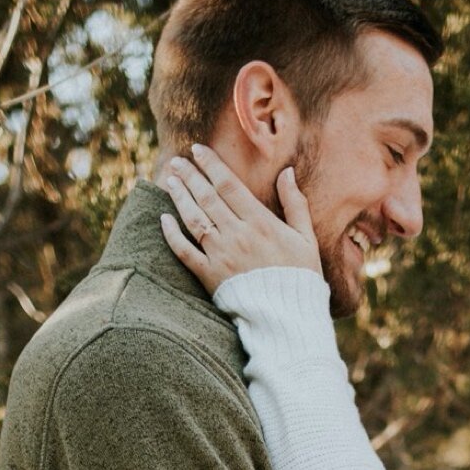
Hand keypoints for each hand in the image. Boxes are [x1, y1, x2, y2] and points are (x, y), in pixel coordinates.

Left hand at [158, 144, 323, 291]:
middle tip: (176, 161)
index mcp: (260, 222)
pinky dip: (172, 234)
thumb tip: (287, 172)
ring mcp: (220, 255)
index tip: (198, 150)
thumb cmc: (301, 279)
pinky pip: (184, 251)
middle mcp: (236, 234)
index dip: (211, 164)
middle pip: (207, 197)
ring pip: (193, 219)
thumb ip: (295, 204)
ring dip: (179, 197)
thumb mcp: (306, 239)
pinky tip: (163, 219)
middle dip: (189, 176)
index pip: (228, 184)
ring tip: (169, 180)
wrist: (287, 319)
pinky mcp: (209, 276)